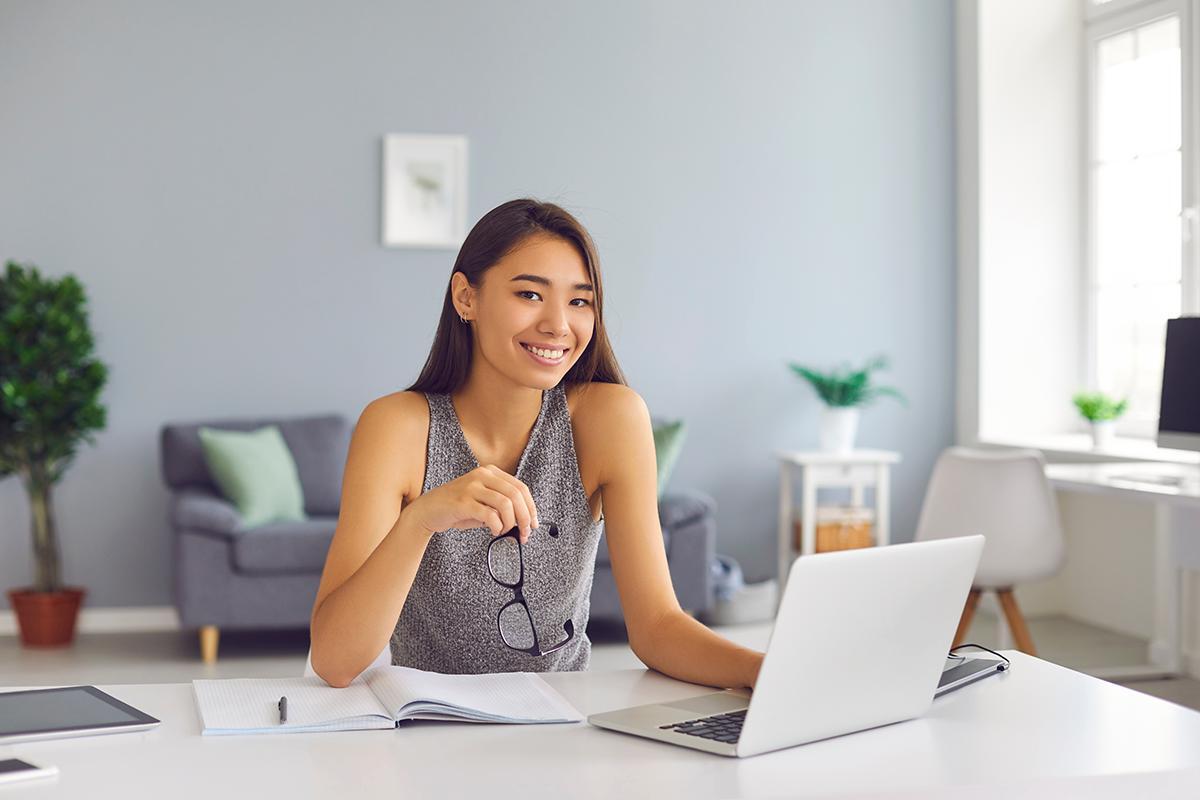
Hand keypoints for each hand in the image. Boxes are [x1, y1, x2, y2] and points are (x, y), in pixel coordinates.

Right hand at [404, 465, 538, 542]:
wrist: (428, 510)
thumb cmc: (458, 508)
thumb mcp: (483, 502)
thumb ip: (502, 507)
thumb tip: (524, 523)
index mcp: (491, 472)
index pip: (521, 488)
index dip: (531, 508)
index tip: (533, 524)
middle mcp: (482, 475)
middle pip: (516, 495)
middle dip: (525, 517)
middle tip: (524, 533)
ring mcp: (472, 487)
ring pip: (505, 504)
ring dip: (510, 523)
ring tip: (505, 532)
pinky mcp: (463, 502)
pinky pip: (489, 514)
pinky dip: (497, 526)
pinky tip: (494, 531)